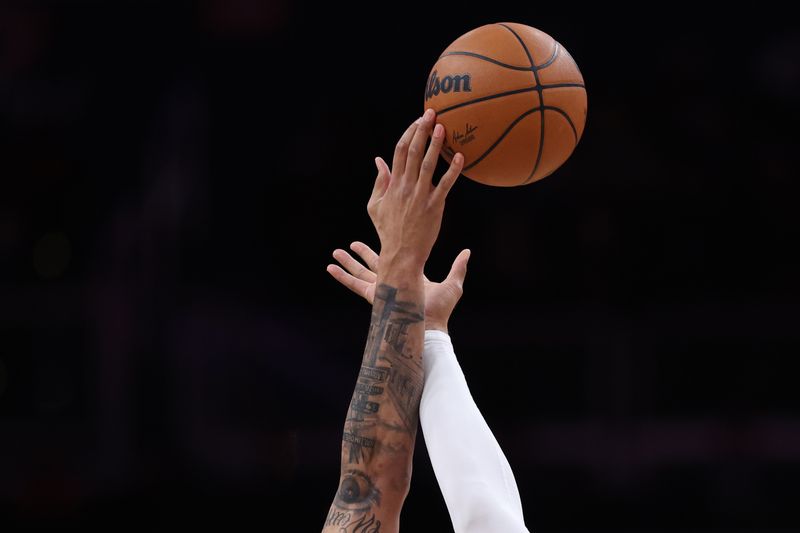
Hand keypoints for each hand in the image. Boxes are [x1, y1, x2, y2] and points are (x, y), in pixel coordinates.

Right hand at [327, 241, 469, 332]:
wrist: (429, 327)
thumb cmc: (442, 309)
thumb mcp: (453, 284)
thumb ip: (458, 267)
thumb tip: (467, 252)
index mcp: (408, 278)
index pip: (395, 259)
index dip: (387, 247)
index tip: (380, 236)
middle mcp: (393, 283)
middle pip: (374, 264)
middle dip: (362, 254)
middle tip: (350, 244)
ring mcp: (382, 290)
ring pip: (361, 272)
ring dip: (348, 262)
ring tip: (335, 252)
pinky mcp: (375, 297)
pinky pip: (355, 285)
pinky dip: (342, 277)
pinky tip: (330, 269)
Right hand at [367, 109, 463, 273]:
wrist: (401, 254)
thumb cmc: (388, 231)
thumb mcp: (375, 206)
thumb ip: (379, 182)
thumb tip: (379, 161)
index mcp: (393, 184)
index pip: (399, 151)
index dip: (408, 133)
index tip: (417, 120)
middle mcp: (406, 187)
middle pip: (413, 152)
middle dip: (422, 130)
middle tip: (432, 113)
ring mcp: (420, 196)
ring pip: (428, 165)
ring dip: (435, 144)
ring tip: (443, 127)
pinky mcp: (434, 207)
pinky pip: (445, 185)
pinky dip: (452, 171)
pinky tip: (460, 157)